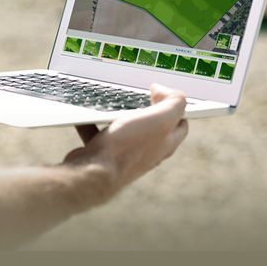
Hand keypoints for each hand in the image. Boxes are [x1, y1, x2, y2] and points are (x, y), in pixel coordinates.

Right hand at [62, 85, 188, 206]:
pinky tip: (86, 118)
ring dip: (117, 117)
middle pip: (153, 127)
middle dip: (145, 110)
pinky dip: (93, 125)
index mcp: (166, 144)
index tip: (158, 94)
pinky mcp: (104, 159)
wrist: (92, 174)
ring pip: (126, 132)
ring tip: (109, 107)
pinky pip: (99, 137)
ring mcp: (125, 157)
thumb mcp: (161, 119)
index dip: (173, 105)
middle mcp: (148, 153)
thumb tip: (164, 91)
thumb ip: (174, 103)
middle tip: (136, 99)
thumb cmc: (126, 148)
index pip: (180, 123)